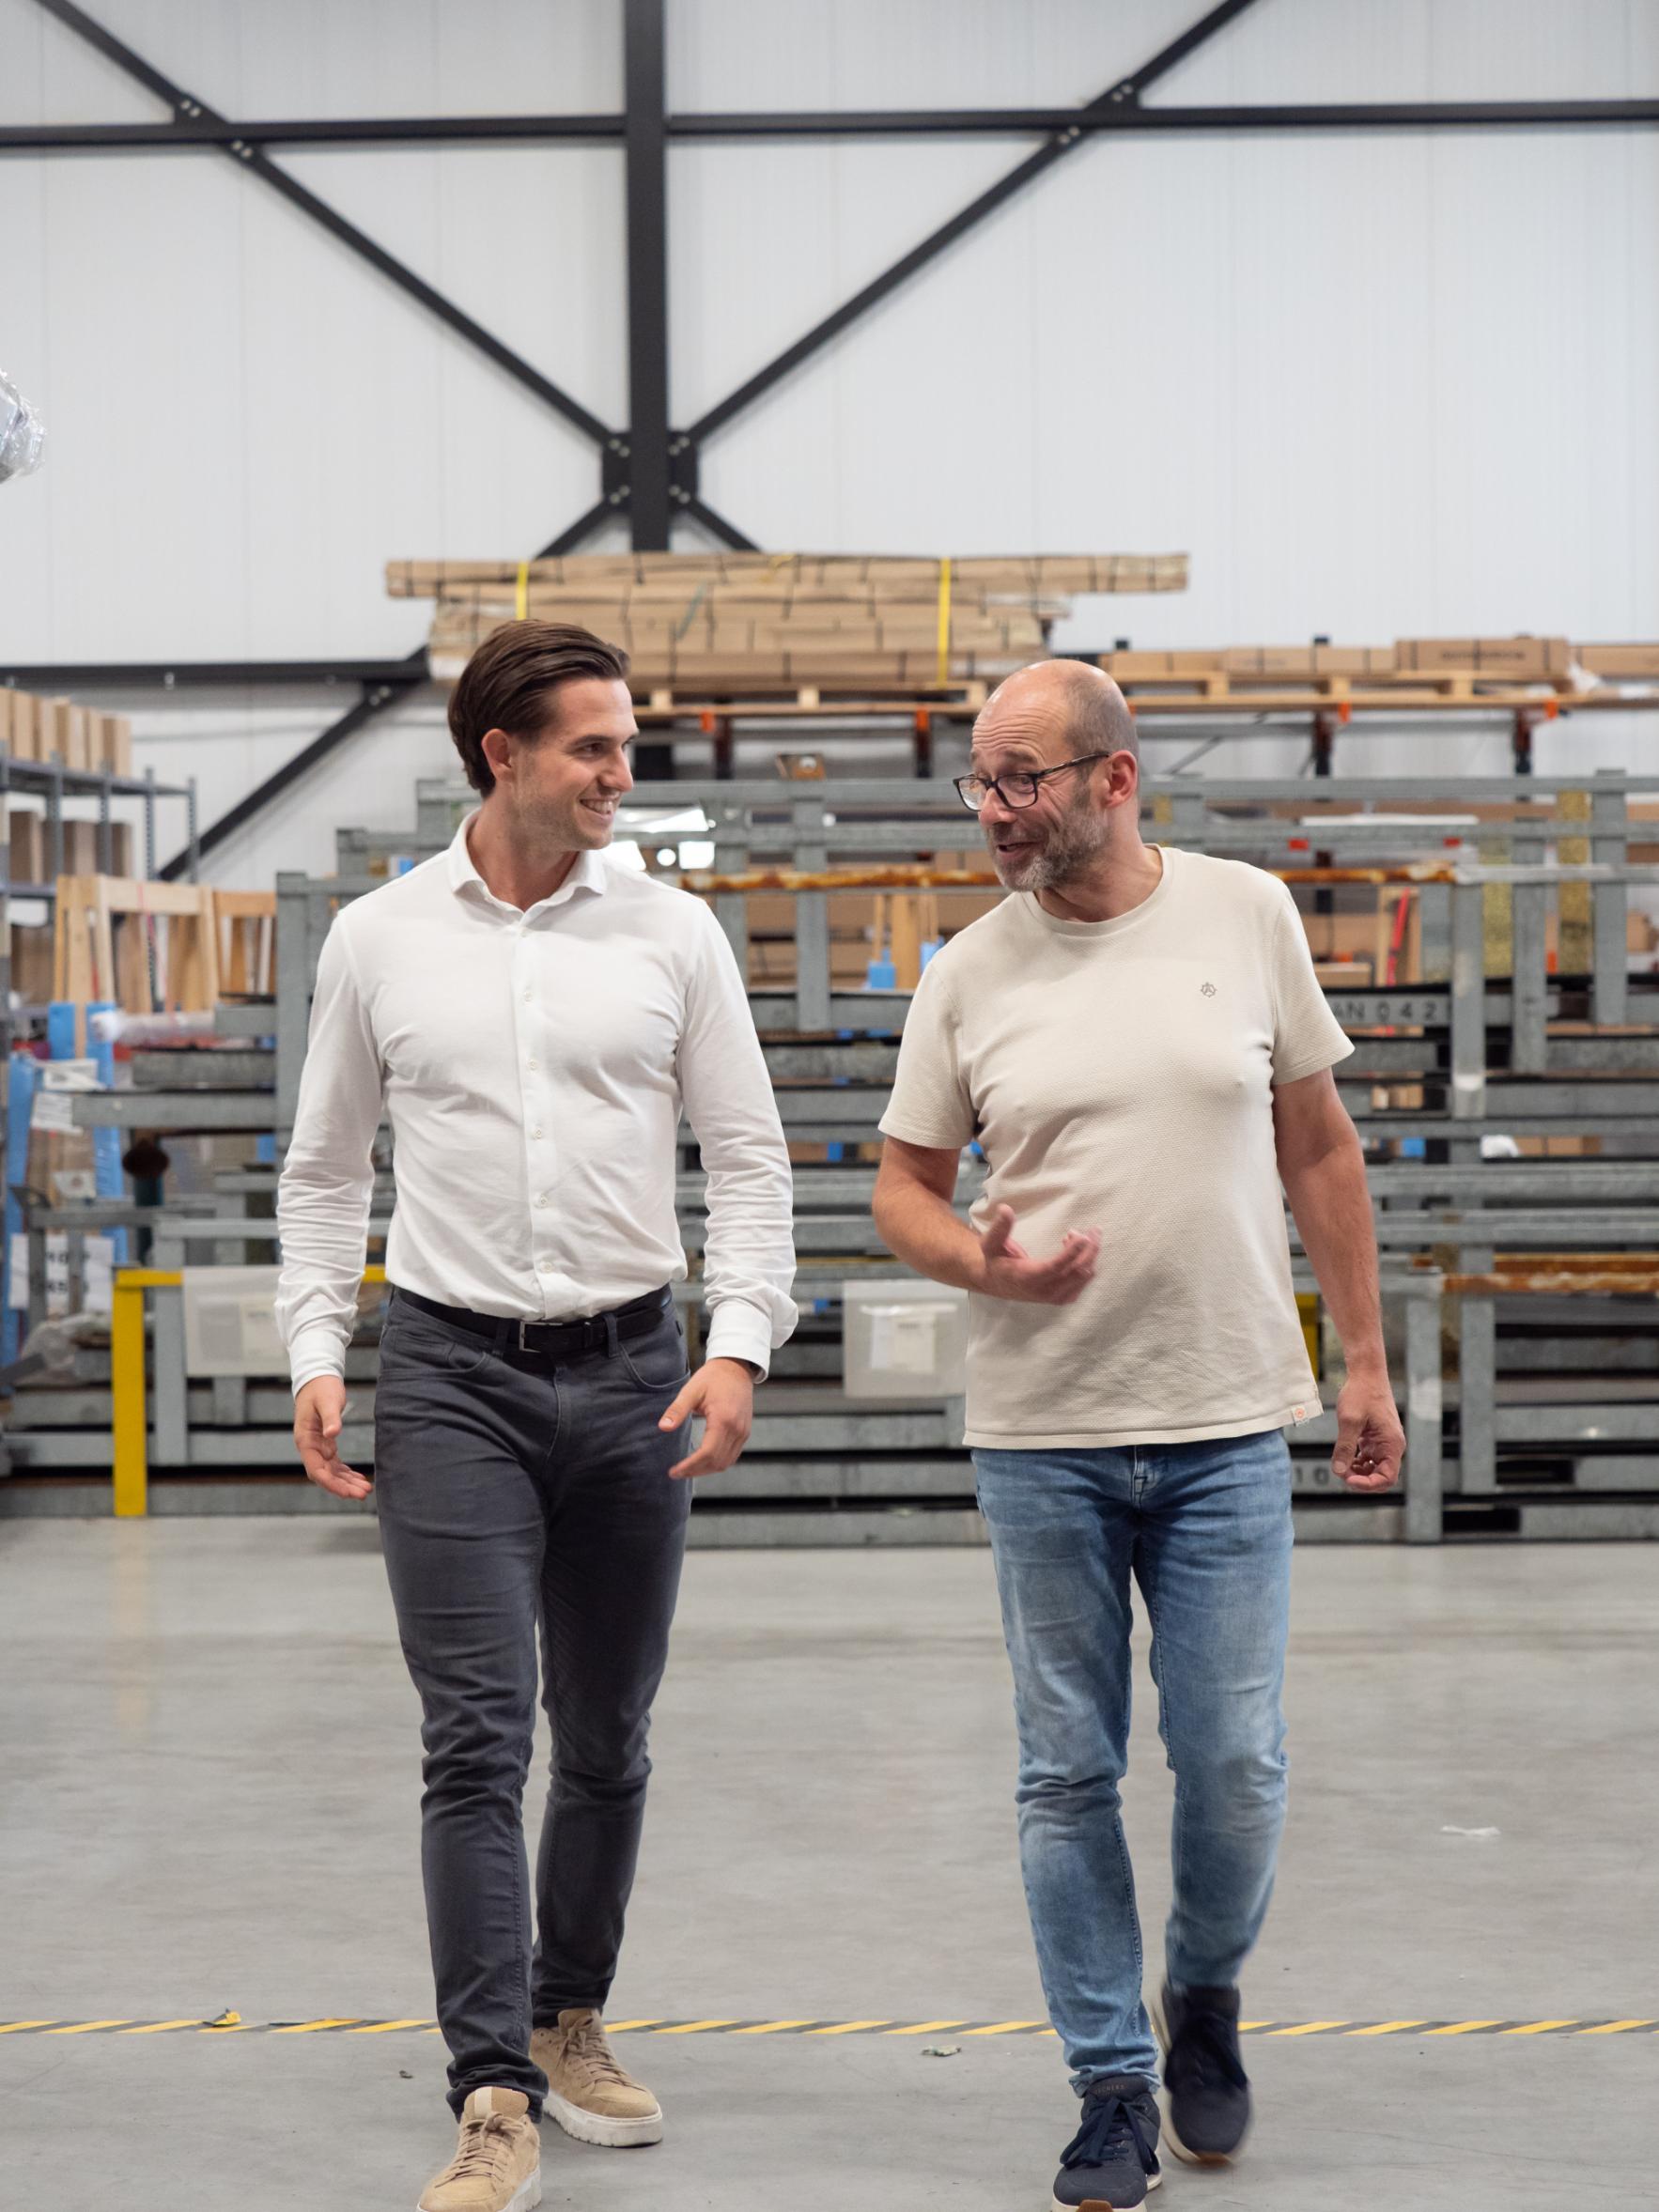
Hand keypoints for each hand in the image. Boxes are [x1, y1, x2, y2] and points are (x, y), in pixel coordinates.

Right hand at [293, 1374, 371, 1499]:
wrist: (317, 1379)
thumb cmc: (321, 1388)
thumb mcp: (327, 1400)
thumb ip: (330, 1418)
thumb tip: (332, 1434)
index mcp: (305, 1440)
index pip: (316, 1470)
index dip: (331, 1483)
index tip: (347, 1492)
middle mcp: (309, 1447)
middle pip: (325, 1475)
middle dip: (342, 1487)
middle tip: (363, 1494)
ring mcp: (317, 1447)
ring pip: (331, 1472)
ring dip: (346, 1482)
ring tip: (365, 1489)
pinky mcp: (326, 1444)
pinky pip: (335, 1464)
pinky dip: (346, 1473)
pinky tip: (359, 1479)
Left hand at [660, 1357, 755, 1479]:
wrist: (736, 1368)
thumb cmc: (713, 1378)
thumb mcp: (691, 1390)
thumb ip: (677, 1410)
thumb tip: (663, 1427)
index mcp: (723, 1420)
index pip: (707, 1453)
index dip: (690, 1466)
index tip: (674, 1471)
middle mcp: (737, 1430)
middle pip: (716, 1462)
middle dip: (695, 1471)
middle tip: (676, 1473)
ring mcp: (743, 1432)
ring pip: (726, 1462)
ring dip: (706, 1470)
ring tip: (687, 1470)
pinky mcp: (745, 1432)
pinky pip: (732, 1455)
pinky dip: (717, 1463)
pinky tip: (702, 1461)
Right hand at [976, 1205, 1099, 1304]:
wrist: (997, 1283)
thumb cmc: (996, 1260)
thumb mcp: (991, 1244)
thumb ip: (999, 1228)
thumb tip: (1005, 1209)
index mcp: (1026, 1278)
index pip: (1054, 1268)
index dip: (1071, 1253)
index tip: (1084, 1236)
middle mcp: (1044, 1291)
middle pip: (1077, 1272)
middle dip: (1089, 1250)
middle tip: (1093, 1229)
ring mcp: (1056, 1297)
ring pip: (1084, 1276)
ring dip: (1089, 1254)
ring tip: (1077, 1234)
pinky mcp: (1064, 1297)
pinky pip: (1084, 1280)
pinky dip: (1086, 1263)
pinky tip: (1078, 1247)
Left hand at [1332, 1373, 1404, 1492]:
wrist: (1366, 1374)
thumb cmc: (1361, 1393)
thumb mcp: (1349, 1421)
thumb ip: (1344, 1447)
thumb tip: (1338, 1471)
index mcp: (1392, 1444)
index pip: (1387, 1478)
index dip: (1368, 1484)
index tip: (1348, 1479)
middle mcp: (1392, 1445)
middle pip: (1381, 1476)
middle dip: (1361, 1479)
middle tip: (1341, 1472)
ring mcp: (1384, 1442)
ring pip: (1374, 1468)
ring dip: (1358, 1471)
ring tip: (1341, 1464)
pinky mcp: (1375, 1437)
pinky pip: (1369, 1457)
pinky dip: (1357, 1461)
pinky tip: (1344, 1458)